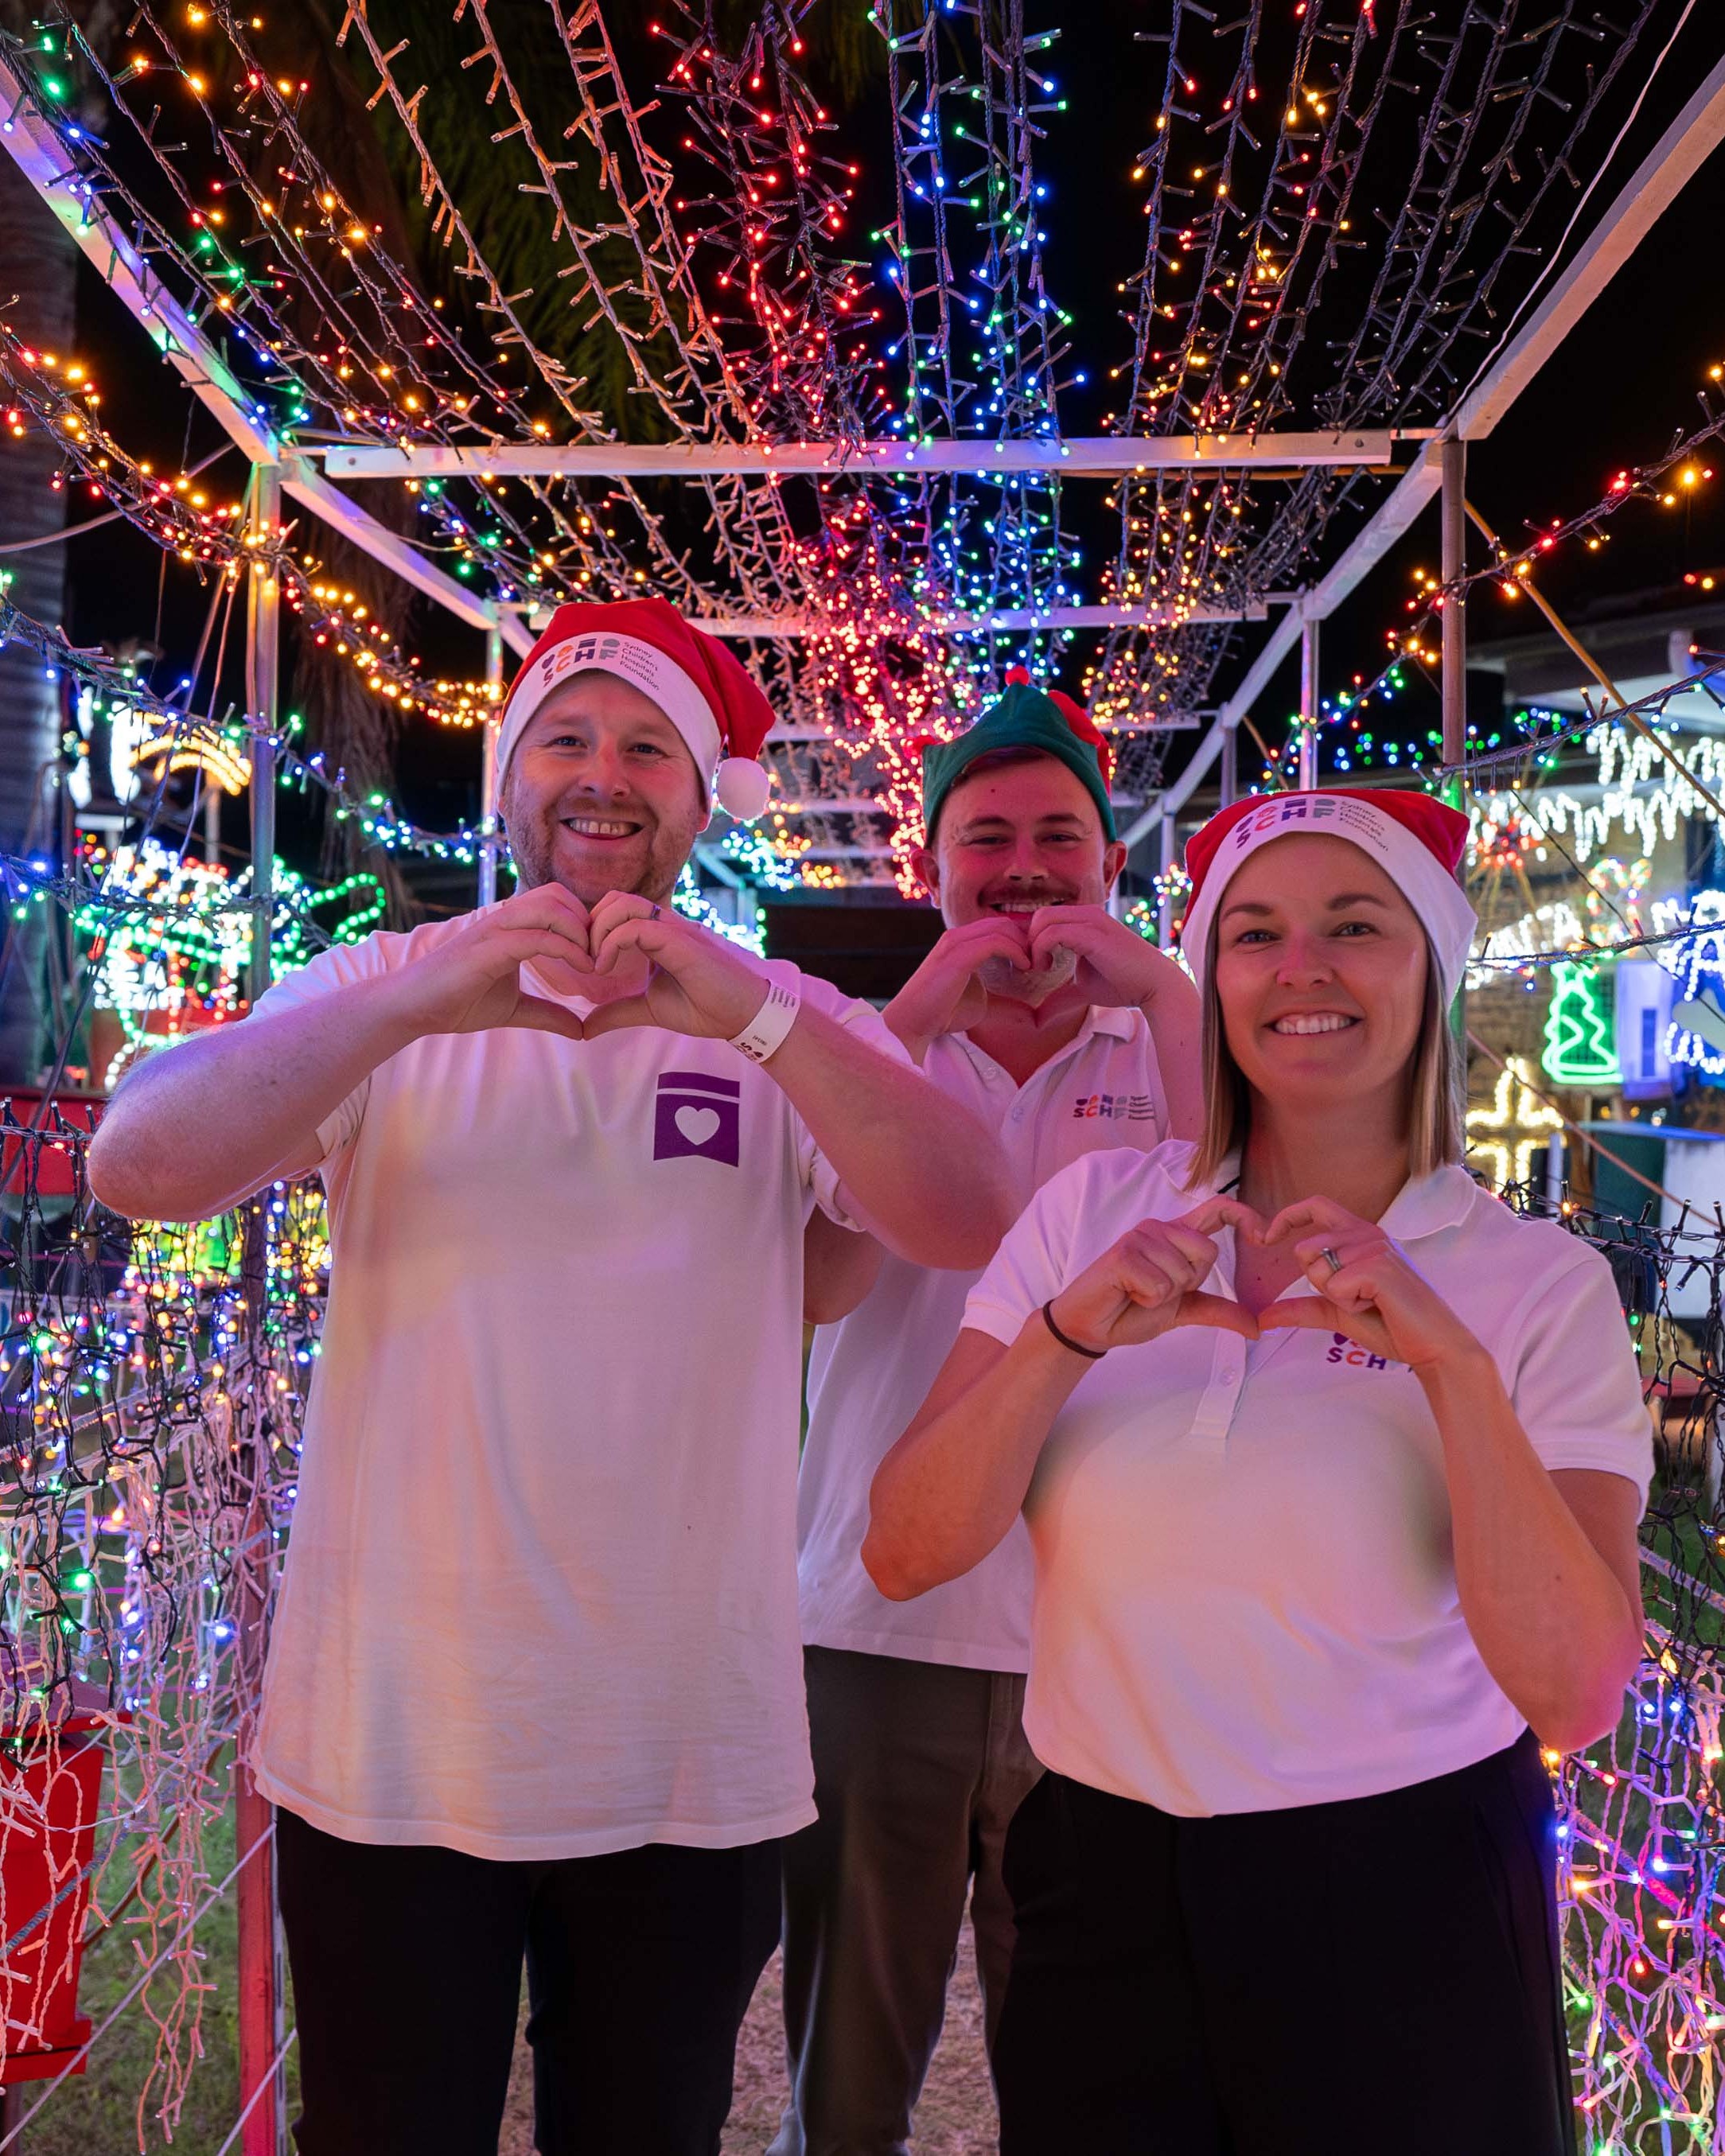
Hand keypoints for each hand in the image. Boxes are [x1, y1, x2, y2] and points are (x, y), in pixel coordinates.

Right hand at [380, 886, 591, 1041]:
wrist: (412, 1008)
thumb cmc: (456, 1002)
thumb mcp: (514, 1009)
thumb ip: (548, 1014)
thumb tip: (582, 1030)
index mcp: (510, 926)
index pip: (556, 900)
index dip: (584, 921)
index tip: (598, 954)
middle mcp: (503, 920)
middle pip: (556, 894)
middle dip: (586, 921)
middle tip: (598, 955)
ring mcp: (494, 930)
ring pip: (549, 906)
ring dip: (579, 931)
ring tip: (591, 962)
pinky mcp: (488, 948)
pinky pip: (537, 937)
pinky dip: (566, 950)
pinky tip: (582, 969)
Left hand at [580, 894, 777, 1041]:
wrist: (742, 1016)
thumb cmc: (705, 1007)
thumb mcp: (650, 1009)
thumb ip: (618, 1012)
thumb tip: (585, 1027)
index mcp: (657, 935)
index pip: (615, 911)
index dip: (593, 931)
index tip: (587, 965)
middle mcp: (664, 925)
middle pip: (614, 899)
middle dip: (590, 926)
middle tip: (587, 961)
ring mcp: (673, 929)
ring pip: (622, 904)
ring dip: (599, 931)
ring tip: (597, 963)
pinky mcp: (679, 941)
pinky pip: (636, 927)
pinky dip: (612, 944)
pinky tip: (606, 968)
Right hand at [884, 917, 1035, 1056]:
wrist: (913, 1023)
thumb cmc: (942, 1012)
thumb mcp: (974, 991)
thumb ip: (990, 979)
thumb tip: (1014, 981)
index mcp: (960, 942)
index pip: (999, 927)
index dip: (1021, 940)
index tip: (1036, 961)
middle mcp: (957, 936)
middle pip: (1004, 923)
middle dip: (1027, 939)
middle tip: (1041, 961)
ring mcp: (955, 943)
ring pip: (1001, 928)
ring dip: (1024, 945)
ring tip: (1035, 965)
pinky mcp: (958, 955)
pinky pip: (995, 942)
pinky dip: (1015, 952)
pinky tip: (1023, 967)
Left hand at [1026, 904, 1191, 1009]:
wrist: (1155, 986)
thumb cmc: (1124, 984)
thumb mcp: (1083, 989)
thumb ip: (1061, 996)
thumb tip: (1037, 1018)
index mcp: (1084, 921)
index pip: (1046, 919)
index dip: (1032, 941)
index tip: (1033, 967)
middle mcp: (1086, 914)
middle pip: (1040, 915)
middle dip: (1028, 941)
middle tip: (1032, 968)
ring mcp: (1090, 921)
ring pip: (1043, 919)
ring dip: (1032, 946)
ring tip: (1040, 969)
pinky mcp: (1092, 933)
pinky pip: (1053, 933)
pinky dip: (1041, 950)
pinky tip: (1048, 968)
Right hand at [1045, 1197, 1262, 1352]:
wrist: (1092, 1326)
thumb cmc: (1132, 1310)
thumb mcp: (1184, 1310)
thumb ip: (1219, 1311)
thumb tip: (1256, 1327)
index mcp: (1177, 1236)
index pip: (1218, 1210)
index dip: (1244, 1216)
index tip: (1264, 1237)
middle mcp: (1159, 1229)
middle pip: (1206, 1251)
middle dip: (1188, 1283)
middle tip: (1157, 1290)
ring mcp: (1139, 1237)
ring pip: (1182, 1271)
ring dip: (1164, 1295)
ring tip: (1138, 1292)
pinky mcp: (1122, 1254)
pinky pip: (1159, 1284)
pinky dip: (1147, 1299)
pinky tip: (1127, 1293)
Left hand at [1256, 1197, 1483, 1372]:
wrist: (1432, 1345)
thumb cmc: (1391, 1325)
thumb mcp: (1338, 1313)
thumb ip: (1303, 1308)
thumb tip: (1264, 1317)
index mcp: (1360, 1235)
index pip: (1316, 1205)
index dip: (1286, 1217)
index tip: (1265, 1237)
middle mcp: (1367, 1233)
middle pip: (1305, 1250)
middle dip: (1318, 1283)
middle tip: (1355, 1297)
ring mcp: (1374, 1246)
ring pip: (1317, 1270)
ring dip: (1337, 1297)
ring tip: (1370, 1301)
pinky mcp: (1378, 1265)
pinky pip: (1334, 1285)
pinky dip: (1348, 1304)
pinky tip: (1376, 1306)